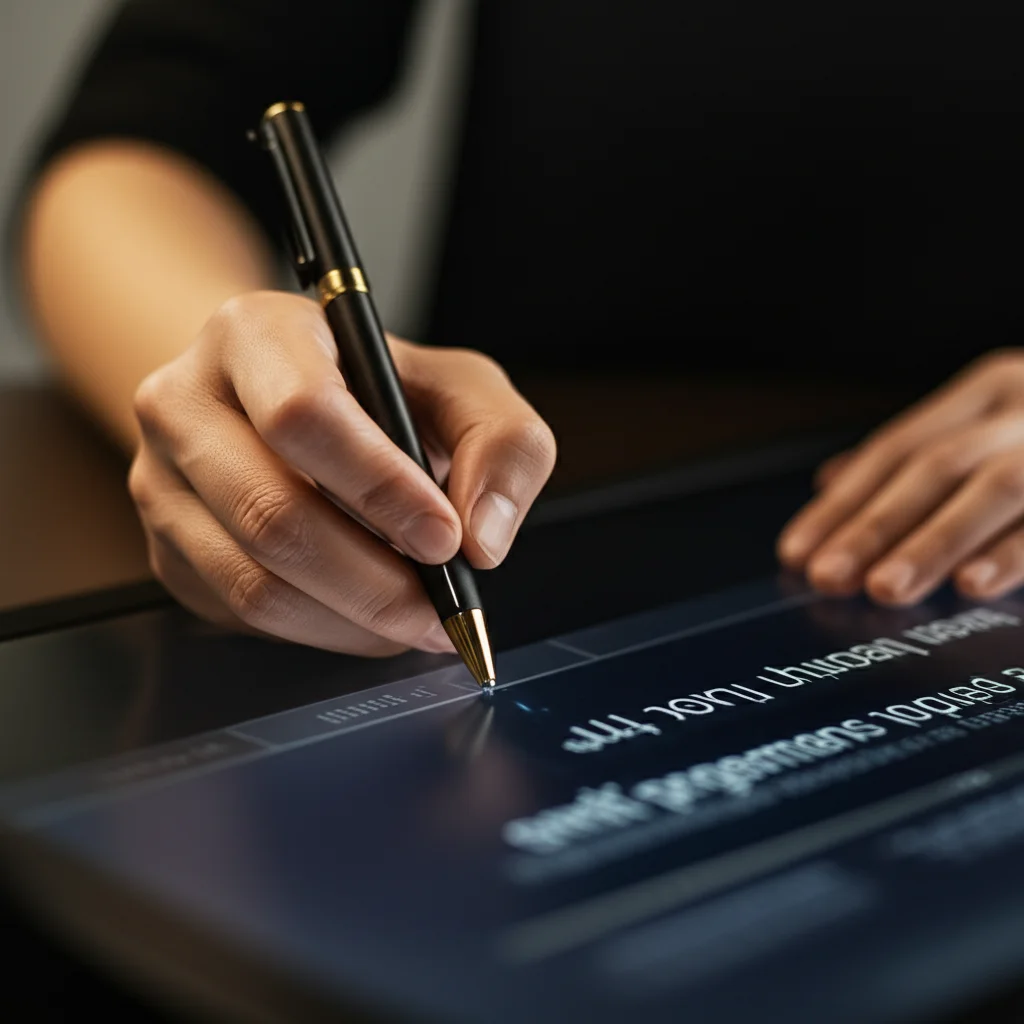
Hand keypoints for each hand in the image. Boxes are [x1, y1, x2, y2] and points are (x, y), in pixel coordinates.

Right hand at [128, 291, 555, 654]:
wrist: (297, 407)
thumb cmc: (380, 393)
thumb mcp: (462, 389)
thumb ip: (503, 445)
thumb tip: (482, 539)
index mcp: (257, 334)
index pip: (303, 414)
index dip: (379, 488)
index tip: (444, 539)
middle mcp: (186, 401)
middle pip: (271, 514)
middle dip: (375, 581)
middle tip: (442, 609)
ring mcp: (163, 480)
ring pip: (254, 581)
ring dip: (353, 619)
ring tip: (418, 619)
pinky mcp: (168, 548)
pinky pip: (243, 614)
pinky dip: (323, 631)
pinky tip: (368, 616)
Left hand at [778, 350, 1023, 605]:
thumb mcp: (995, 421)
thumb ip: (923, 449)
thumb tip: (832, 481)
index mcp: (988, 390)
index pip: (896, 449)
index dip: (843, 502)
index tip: (798, 550)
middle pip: (933, 466)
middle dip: (873, 524)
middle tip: (827, 575)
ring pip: (993, 488)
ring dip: (934, 542)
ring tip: (885, 590)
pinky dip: (1017, 552)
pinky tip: (977, 587)